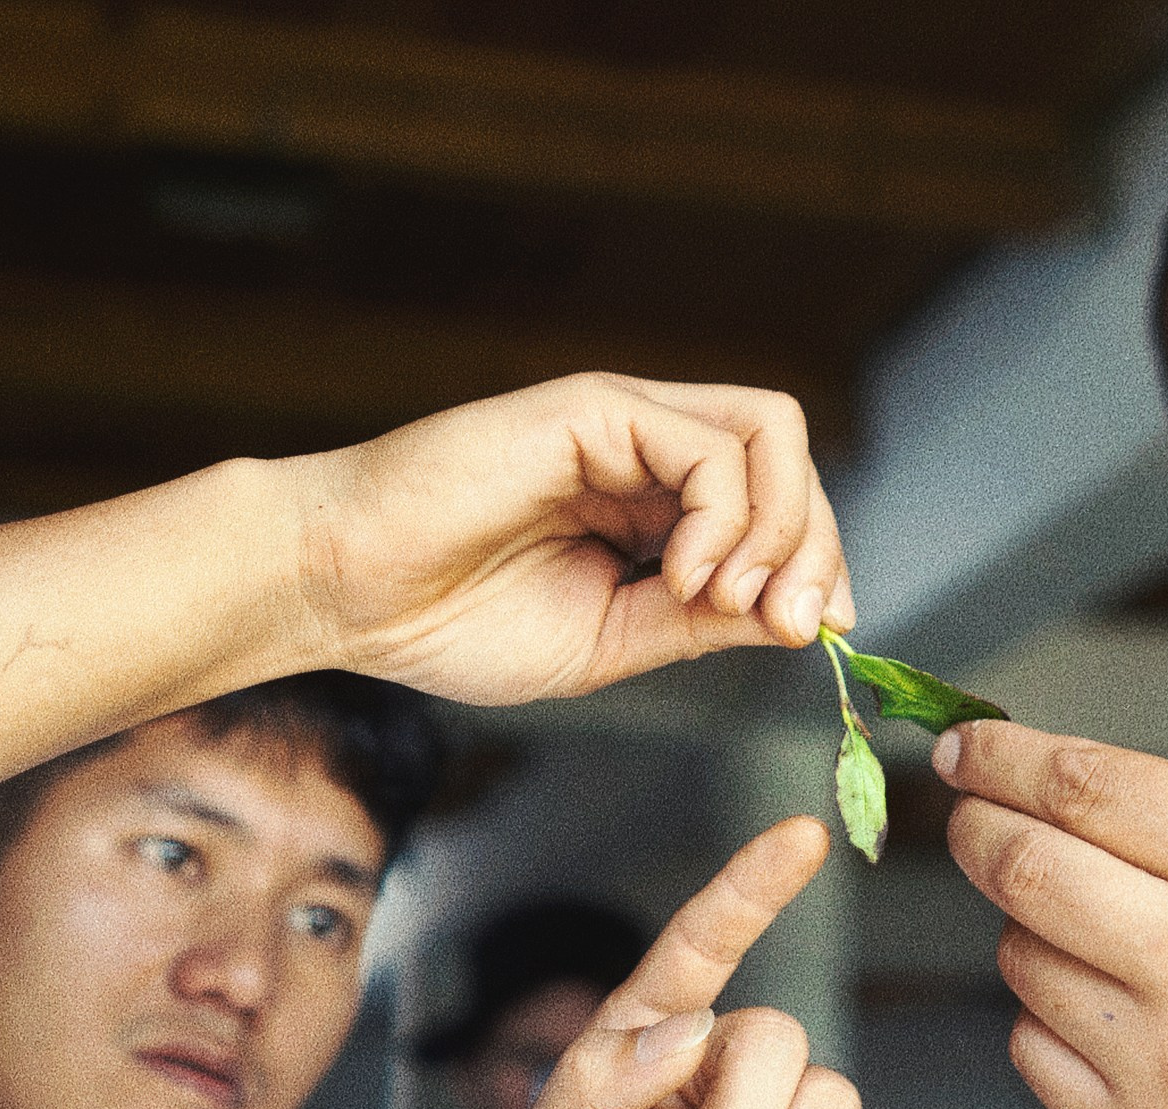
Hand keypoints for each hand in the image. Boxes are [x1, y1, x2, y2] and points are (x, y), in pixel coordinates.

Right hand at [293, 374, 854, 705]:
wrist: (351, 595)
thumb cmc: (453, 621)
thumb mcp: (613, 642)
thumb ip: (701, 623)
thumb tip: (798, 619)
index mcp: (654, 506)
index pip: (779, 508)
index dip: (817, 566)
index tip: (815, 634)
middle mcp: (649, 451)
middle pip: (792, 464)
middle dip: (817, 551)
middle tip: (790, 625)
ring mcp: (625, 422)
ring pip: (771, 436)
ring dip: (781, 529)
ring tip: (729, 600)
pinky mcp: (594, 408)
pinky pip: (710, 445)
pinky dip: (724, 518)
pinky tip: (683, 576)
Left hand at [936, 721, 1167, 1108]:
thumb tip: (1040, 782)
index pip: (1089, 789)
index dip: (1003, 758)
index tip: (968, 747)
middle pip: (1026, 869)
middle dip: (976, 829)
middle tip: (969, 818)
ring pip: (1019, 957)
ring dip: (1026, 930)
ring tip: (1089, 936)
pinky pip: (1030, 1045)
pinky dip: (1044, 1014)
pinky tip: (1102, 1012)